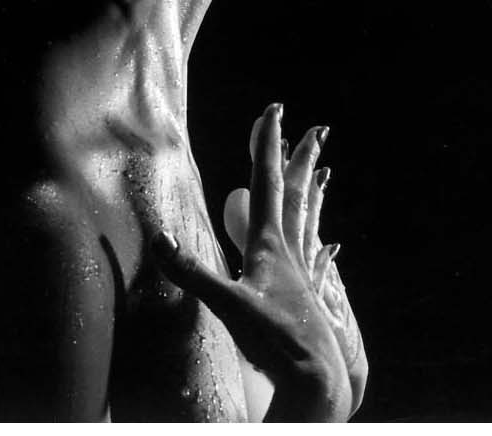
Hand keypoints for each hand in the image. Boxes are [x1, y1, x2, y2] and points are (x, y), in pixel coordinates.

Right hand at [152, 103, 367, 420]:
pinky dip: (321, 244)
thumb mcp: (228, 305)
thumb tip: (159, 236)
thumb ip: (192, 272)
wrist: (317, 381)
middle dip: (300, 159)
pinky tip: (332, 244)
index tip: (275, 110)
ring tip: (324, 172)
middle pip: (296, 195)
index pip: (267, 183)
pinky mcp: (307, 301)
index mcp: (269, 245)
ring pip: (308, 222)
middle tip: (317, 129)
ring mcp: (301, 276)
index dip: (268, 144)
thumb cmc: (276, 341)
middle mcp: (289, 253)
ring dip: (312, 193)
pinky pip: (316, 261)